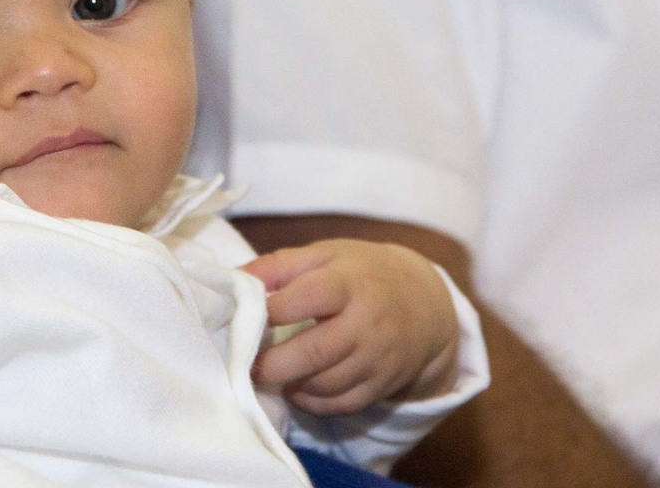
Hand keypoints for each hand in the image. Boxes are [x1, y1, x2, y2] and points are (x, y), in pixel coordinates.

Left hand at [241, 239, 458, 415]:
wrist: (423, 302)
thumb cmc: (361, 274)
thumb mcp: (326, 255)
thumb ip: (279, 265)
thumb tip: (236, 279)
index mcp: (349, 282)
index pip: (312, 296)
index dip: (275, 308)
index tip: (251, 315)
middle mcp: (367, 322)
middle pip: (316, 352)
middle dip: (274, 363)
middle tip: (249, 363)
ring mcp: (377, 357)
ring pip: (326, 384)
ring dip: (290, 382)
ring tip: (271, 372)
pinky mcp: (381, 384)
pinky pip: (341, 404)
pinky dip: (311, 402)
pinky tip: (296, 386)